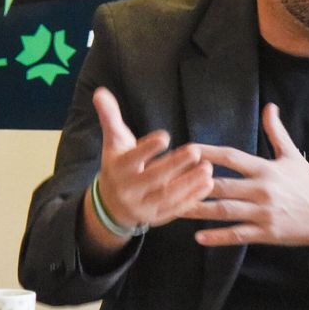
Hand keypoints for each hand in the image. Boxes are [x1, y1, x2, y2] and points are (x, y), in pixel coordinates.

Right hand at [87, 87, 213, 233]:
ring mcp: (143, 206)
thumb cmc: (118, 165)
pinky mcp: (157, 217)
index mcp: (117, 169)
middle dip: (174, 165)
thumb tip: (100, 91)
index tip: (165, 136)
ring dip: (189, 183)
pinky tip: (208, 184)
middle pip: (152, 179)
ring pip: (167, 196)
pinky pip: (176, 209)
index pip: (131, 159)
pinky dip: (193, 198)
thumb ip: (110, 117)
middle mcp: (128, 190)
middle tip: (195, 151)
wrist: (112, 204)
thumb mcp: (113, 141)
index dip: (147, 149)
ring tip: (207, 168)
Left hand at [185, 103, 308, 251]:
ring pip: (226, 211)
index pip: (231, 157)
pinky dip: (218, 237)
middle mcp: (262, 190)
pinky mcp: (266, 233)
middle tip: (169, 182)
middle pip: (222, 185)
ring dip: (199, 210)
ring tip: (175, 208)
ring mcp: (263, 213)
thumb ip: (276, 132)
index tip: (186, 149)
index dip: (207, 152)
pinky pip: (238, 235)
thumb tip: (270, 107)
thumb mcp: (292, 155)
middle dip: (195, 183)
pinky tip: (199, 237)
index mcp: (266, 169)